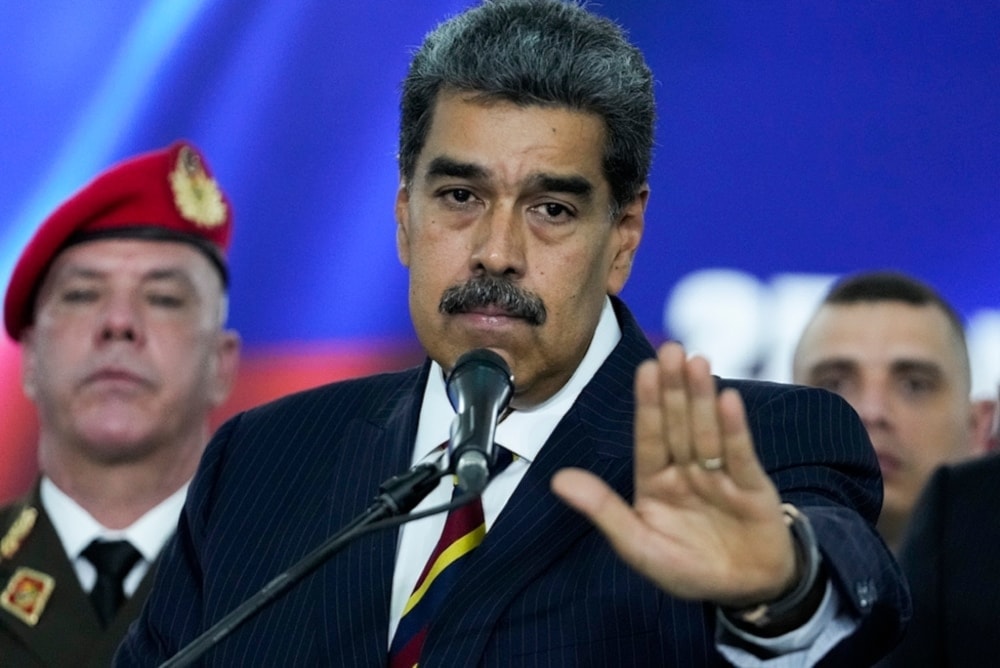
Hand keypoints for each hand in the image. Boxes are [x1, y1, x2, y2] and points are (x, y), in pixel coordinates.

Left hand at [551, 342, 797, 607]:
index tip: (645, 369)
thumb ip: (603, 510)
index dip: (647, 404)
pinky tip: (728, 399)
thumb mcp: (639, 545)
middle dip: (674, 388)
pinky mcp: (753, 487)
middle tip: (672, 349)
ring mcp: (720, 476)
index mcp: (655, 482)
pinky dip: (734, 429)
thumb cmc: (688, 568)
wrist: (746, 591)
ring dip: (702, 398)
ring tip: (697, 362)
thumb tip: (557, 480)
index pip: (649, 437)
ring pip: (707, 432)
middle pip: (678, 425)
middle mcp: (686, 471)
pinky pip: (741, 455)